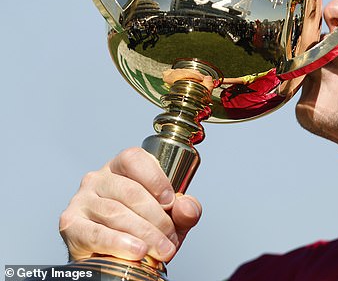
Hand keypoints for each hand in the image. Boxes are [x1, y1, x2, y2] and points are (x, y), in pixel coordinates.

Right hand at [59, 147, 201, 261]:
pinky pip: (96, 233)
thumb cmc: (143, 230)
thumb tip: (187, 207)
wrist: (116, 258)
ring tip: (160, 250)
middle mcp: (98, 178)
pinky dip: (120, 243)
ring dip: (144, 234)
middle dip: (156, 218)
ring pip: (116, 212)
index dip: (155, 179)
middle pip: (130, 191)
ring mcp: (82, 200)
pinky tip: (137, 250)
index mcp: (122, 167)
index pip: (135, 159)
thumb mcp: (172, 218)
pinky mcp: (71, 224)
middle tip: (170, 239)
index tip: (171, 203)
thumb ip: (185, 210)